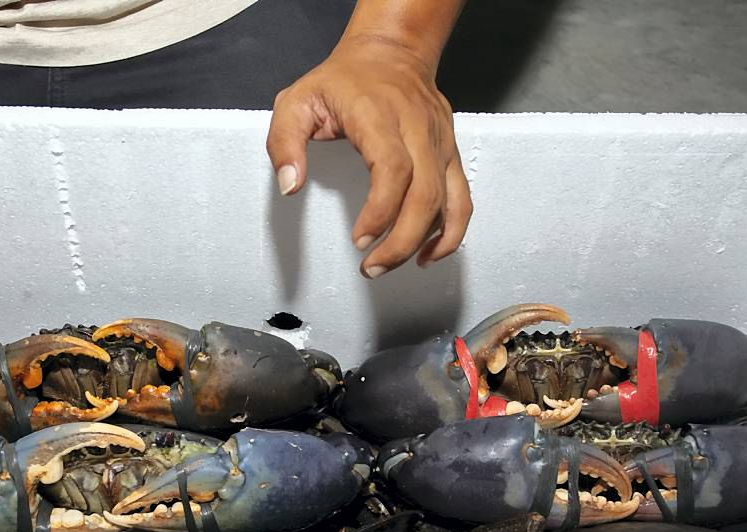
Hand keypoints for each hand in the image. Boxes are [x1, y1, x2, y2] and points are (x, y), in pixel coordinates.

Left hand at [267, 33, 471, 277]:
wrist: (391, 50)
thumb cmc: (343, 80)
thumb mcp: (297, 101)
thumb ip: (285, 143)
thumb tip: (291, 186)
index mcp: (380, 115)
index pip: (393, 170)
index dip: (380, 211)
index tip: (359, 238)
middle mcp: (418, 128)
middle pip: (425, 193)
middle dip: (401, 240)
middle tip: (373, 267)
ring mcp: (440, 142)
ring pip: (449, 200)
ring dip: (426, 241)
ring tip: (397, 264)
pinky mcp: (450, 153)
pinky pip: (461, 198)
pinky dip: (450, 231)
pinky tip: (427, 251)